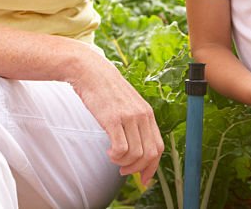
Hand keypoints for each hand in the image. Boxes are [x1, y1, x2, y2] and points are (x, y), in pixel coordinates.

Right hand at [68, 50, 163, 180]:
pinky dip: (115, 156)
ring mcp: (128, 117)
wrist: (91, 72)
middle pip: (150, 154)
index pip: (159, 147)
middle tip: (124, 171)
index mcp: (148, 113)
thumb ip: (135, 122)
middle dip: (138, 169)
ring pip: (136, 154)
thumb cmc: (106, 90)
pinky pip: (121, 149)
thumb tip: (137, 147)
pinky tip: (108, 151)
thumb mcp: (128, 104)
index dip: (152, 167)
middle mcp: (142, 115)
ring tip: (113, 158)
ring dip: (124, 163)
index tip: (144, 178)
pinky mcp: (113, 119)